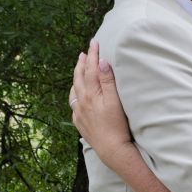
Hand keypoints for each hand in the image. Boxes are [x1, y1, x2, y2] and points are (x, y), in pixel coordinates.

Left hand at [70, 39, 131, 165]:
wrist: (111, 149)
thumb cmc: (118, 125)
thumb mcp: (115, 100)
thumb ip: (107, 80)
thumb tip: (101, 62)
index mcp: (91, 94)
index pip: (91, 68)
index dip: (93, 55)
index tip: (94, 42)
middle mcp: (82, 101)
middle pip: (79, 77)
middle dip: (82, 63)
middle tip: (84, 52)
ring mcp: (79, 112)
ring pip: (74, 90)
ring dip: (77, 77)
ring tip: (79, 69)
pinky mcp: (79, 122)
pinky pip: (74, 103)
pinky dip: (75, 93)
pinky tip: (77, 94)